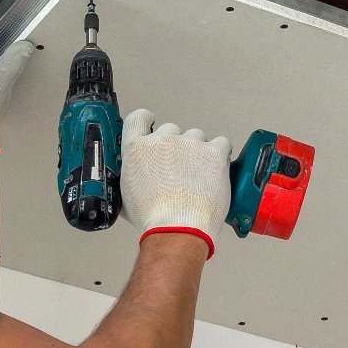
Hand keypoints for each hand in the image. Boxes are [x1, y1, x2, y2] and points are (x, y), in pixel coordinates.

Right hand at [121, 108, 230, 254]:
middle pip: (172, 131)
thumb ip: (130, 175)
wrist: (179, 229)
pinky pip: (221, 144)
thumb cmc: (154, 218)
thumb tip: (133, 174)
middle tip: (181, 170)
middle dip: (176, 147)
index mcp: (137, 148)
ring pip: (197, 137)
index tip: (153, 124)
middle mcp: (162, 140)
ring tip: (199, 177)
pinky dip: (220, 155)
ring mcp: (189, 144)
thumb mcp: (126, 195)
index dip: (147, 120)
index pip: (139, 118)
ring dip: (199, 151)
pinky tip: (215, 172)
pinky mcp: (214, 152)